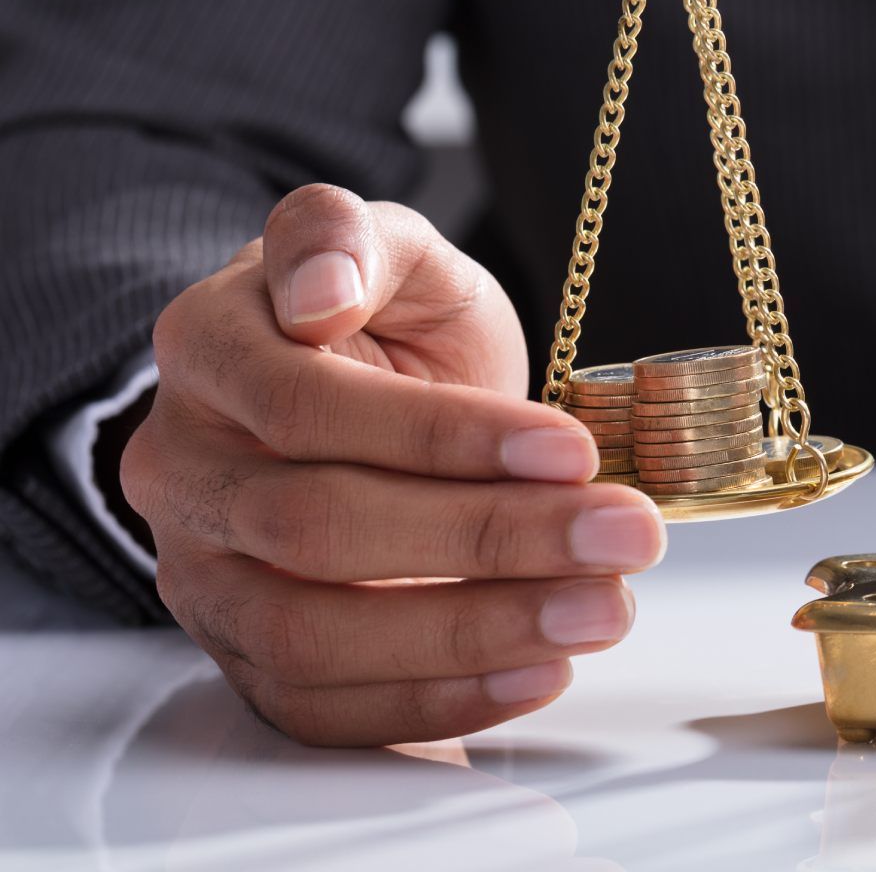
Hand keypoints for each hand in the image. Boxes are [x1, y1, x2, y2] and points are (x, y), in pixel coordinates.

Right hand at [123, 185, 665, 746]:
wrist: (371, 390)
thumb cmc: (387, 319)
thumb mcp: (397, 250)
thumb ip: (351, 235)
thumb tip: (320, 289)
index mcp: (208, 348)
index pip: (310, 406)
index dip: (445, 436)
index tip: (571, 447)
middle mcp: (183, 467)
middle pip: (318, 528)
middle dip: (489, 538)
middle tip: (624, 537)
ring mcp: (199, 570)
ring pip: (312, 635)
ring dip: (473, 632)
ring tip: (602, 609)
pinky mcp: (240, 653)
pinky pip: (319, 708)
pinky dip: (434, 702)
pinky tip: (539, 672)